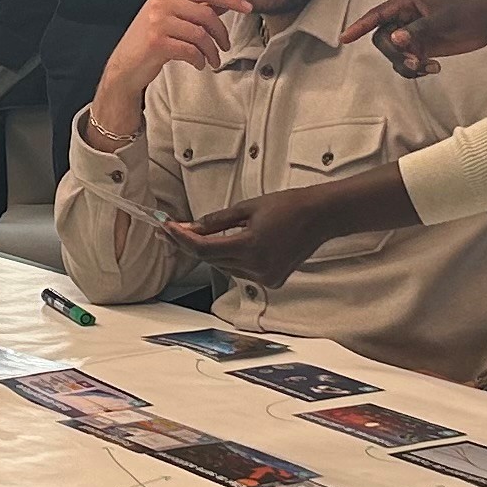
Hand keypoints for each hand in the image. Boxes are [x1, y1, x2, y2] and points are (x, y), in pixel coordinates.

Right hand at [90, 0, 251, 139]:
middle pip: (206, 13)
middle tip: (225, 46)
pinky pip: (191, 50)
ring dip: (212, 51)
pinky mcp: (157, 41)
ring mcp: (157, 21)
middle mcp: (161, 2)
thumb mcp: (176, 18)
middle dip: (221, 32)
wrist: (125, 65)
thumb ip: (202, 6)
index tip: (248, 7)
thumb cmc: (152, 41)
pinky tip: (199, 64)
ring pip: (200, 34)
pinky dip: (199, 59)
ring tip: (212, 60)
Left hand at [166, 179, 353, 286]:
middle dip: (192, 244)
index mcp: (251, 247)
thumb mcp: (247, 208)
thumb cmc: (287, 206)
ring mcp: (266, 277)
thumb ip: (216, 222)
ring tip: (201, 235)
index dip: (182, 239)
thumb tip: (189, 228)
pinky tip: (230, 245)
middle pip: (213, 260)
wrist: (320, 217)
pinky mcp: (272, 280)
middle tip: (173, 229)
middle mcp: (257, 267)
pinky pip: (241, 271)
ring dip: (213, 252)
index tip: (167, 227)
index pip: (205, 249)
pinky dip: (232, 259)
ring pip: (225, 267)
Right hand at [350, 0, 486, 76]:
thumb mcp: (441, 21)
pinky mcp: (421, 48)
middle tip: (415, 60)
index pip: (376, 16)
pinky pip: (407, 63)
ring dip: (406, 64)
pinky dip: (416, 69)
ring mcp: (412, 34)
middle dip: (395, 53)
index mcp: (406, 4)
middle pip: (382, 39)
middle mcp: (405, 19)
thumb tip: (394, 39)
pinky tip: (434, 68)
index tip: (344, 39)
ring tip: (427, 66)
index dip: (359, 27)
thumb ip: (416, 31)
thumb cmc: (466, 14)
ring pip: (394, 54)